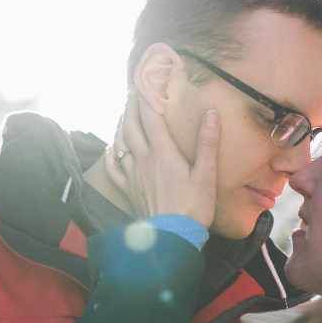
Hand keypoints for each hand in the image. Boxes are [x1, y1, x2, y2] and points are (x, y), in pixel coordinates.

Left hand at [105, 92, 219, 227]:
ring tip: (122, 116)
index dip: (146, 99)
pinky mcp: (128, 191)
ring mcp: (132, 176)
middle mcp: (144, 160)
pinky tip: (111, 149)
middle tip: (131, 94)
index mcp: (163, 153)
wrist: (171, 238)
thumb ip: (207, 142)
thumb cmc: (193, 208)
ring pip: (120, 144)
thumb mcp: (206, 175)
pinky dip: (110, 155)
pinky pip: (114, 169)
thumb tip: (211, 113)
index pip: (150, 119)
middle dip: (131, 108)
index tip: (144, 84)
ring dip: (120, 127)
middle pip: (131, 127)